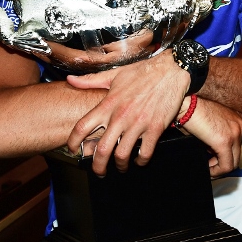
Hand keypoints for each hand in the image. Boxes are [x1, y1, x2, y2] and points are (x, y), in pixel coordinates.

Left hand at [66, 53, 190, 174]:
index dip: (73, 142)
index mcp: (108, 104)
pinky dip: (141, 160)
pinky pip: (145, 153)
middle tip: (99, 171)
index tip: (73, 150)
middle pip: (102, 150)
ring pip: (122, 155)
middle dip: (98, 166)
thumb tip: (70, 80)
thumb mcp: (114, 74)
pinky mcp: (155, 128)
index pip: (82, 127)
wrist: (171, 70)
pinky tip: (139, 159)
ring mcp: (138, 123)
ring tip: (121, 166)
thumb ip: (90, 81)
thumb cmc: (142, 72)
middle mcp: (121, 116)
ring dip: (120, 166)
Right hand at [181, 98, 241, 177]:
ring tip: (207, 167)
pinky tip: (207, 170)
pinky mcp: (225, 142)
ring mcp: (235, 133)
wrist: (185, 104)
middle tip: (210, 166)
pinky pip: (226, 166)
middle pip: (237, 154)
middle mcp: (241, 125)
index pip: (237, 145)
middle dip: (222, 163)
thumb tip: (214, 154)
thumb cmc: (192, 111)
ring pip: (233, 162)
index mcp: (238, 120)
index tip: (213, 159)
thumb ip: (217, 138)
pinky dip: (216, 171)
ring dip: (219, 168)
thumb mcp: (211, 125)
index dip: (224, 155)